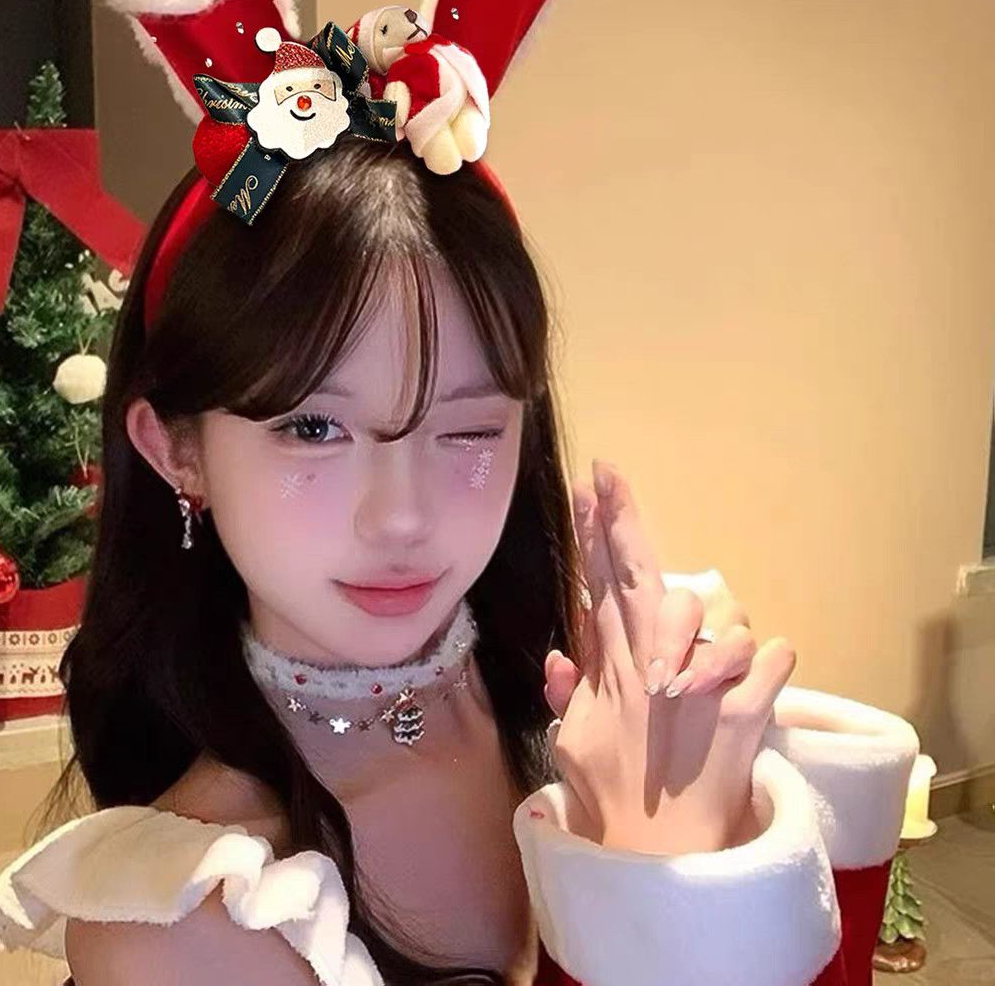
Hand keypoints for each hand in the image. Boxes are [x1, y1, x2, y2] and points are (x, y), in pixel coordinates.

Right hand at [543, 460, 795, 854]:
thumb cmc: (613, 799)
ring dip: (720, 625)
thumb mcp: (571, 743)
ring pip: (722, 615)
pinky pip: (776, 662)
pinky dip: (775, 662)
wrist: (660, 858)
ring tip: (715, 648)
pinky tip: (766, 670)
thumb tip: (560, 655)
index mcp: (614, 669)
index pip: (600, 585)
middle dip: (624, 522)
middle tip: (610, 477)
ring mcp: (703, 688)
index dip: (594, 533)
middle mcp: (655, 667)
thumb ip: (568, 693)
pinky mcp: (746, 716)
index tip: (589, 486)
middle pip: (642, 578)